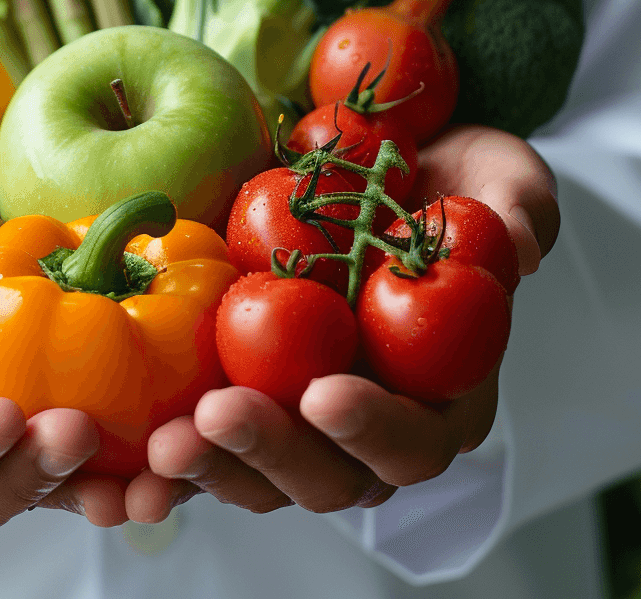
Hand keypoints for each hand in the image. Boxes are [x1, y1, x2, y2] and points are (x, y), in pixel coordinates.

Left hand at [127, 124, 559, 522]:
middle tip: (214, 419)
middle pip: (327, 476)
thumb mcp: (495, 176)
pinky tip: (121, 442)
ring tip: (158, 444)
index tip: (324, 394)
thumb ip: (519, 208)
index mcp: (438, 393)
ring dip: (206, 467)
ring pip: (254, 471)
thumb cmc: (443, 178)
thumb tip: (515, 246)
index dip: (376, 430)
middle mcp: (366, 416)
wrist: (370, 164)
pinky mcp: (237, 382)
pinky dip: (165, 446)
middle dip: (270, 455)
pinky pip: (201, 433)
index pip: (417, 440)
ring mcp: (295, 407)